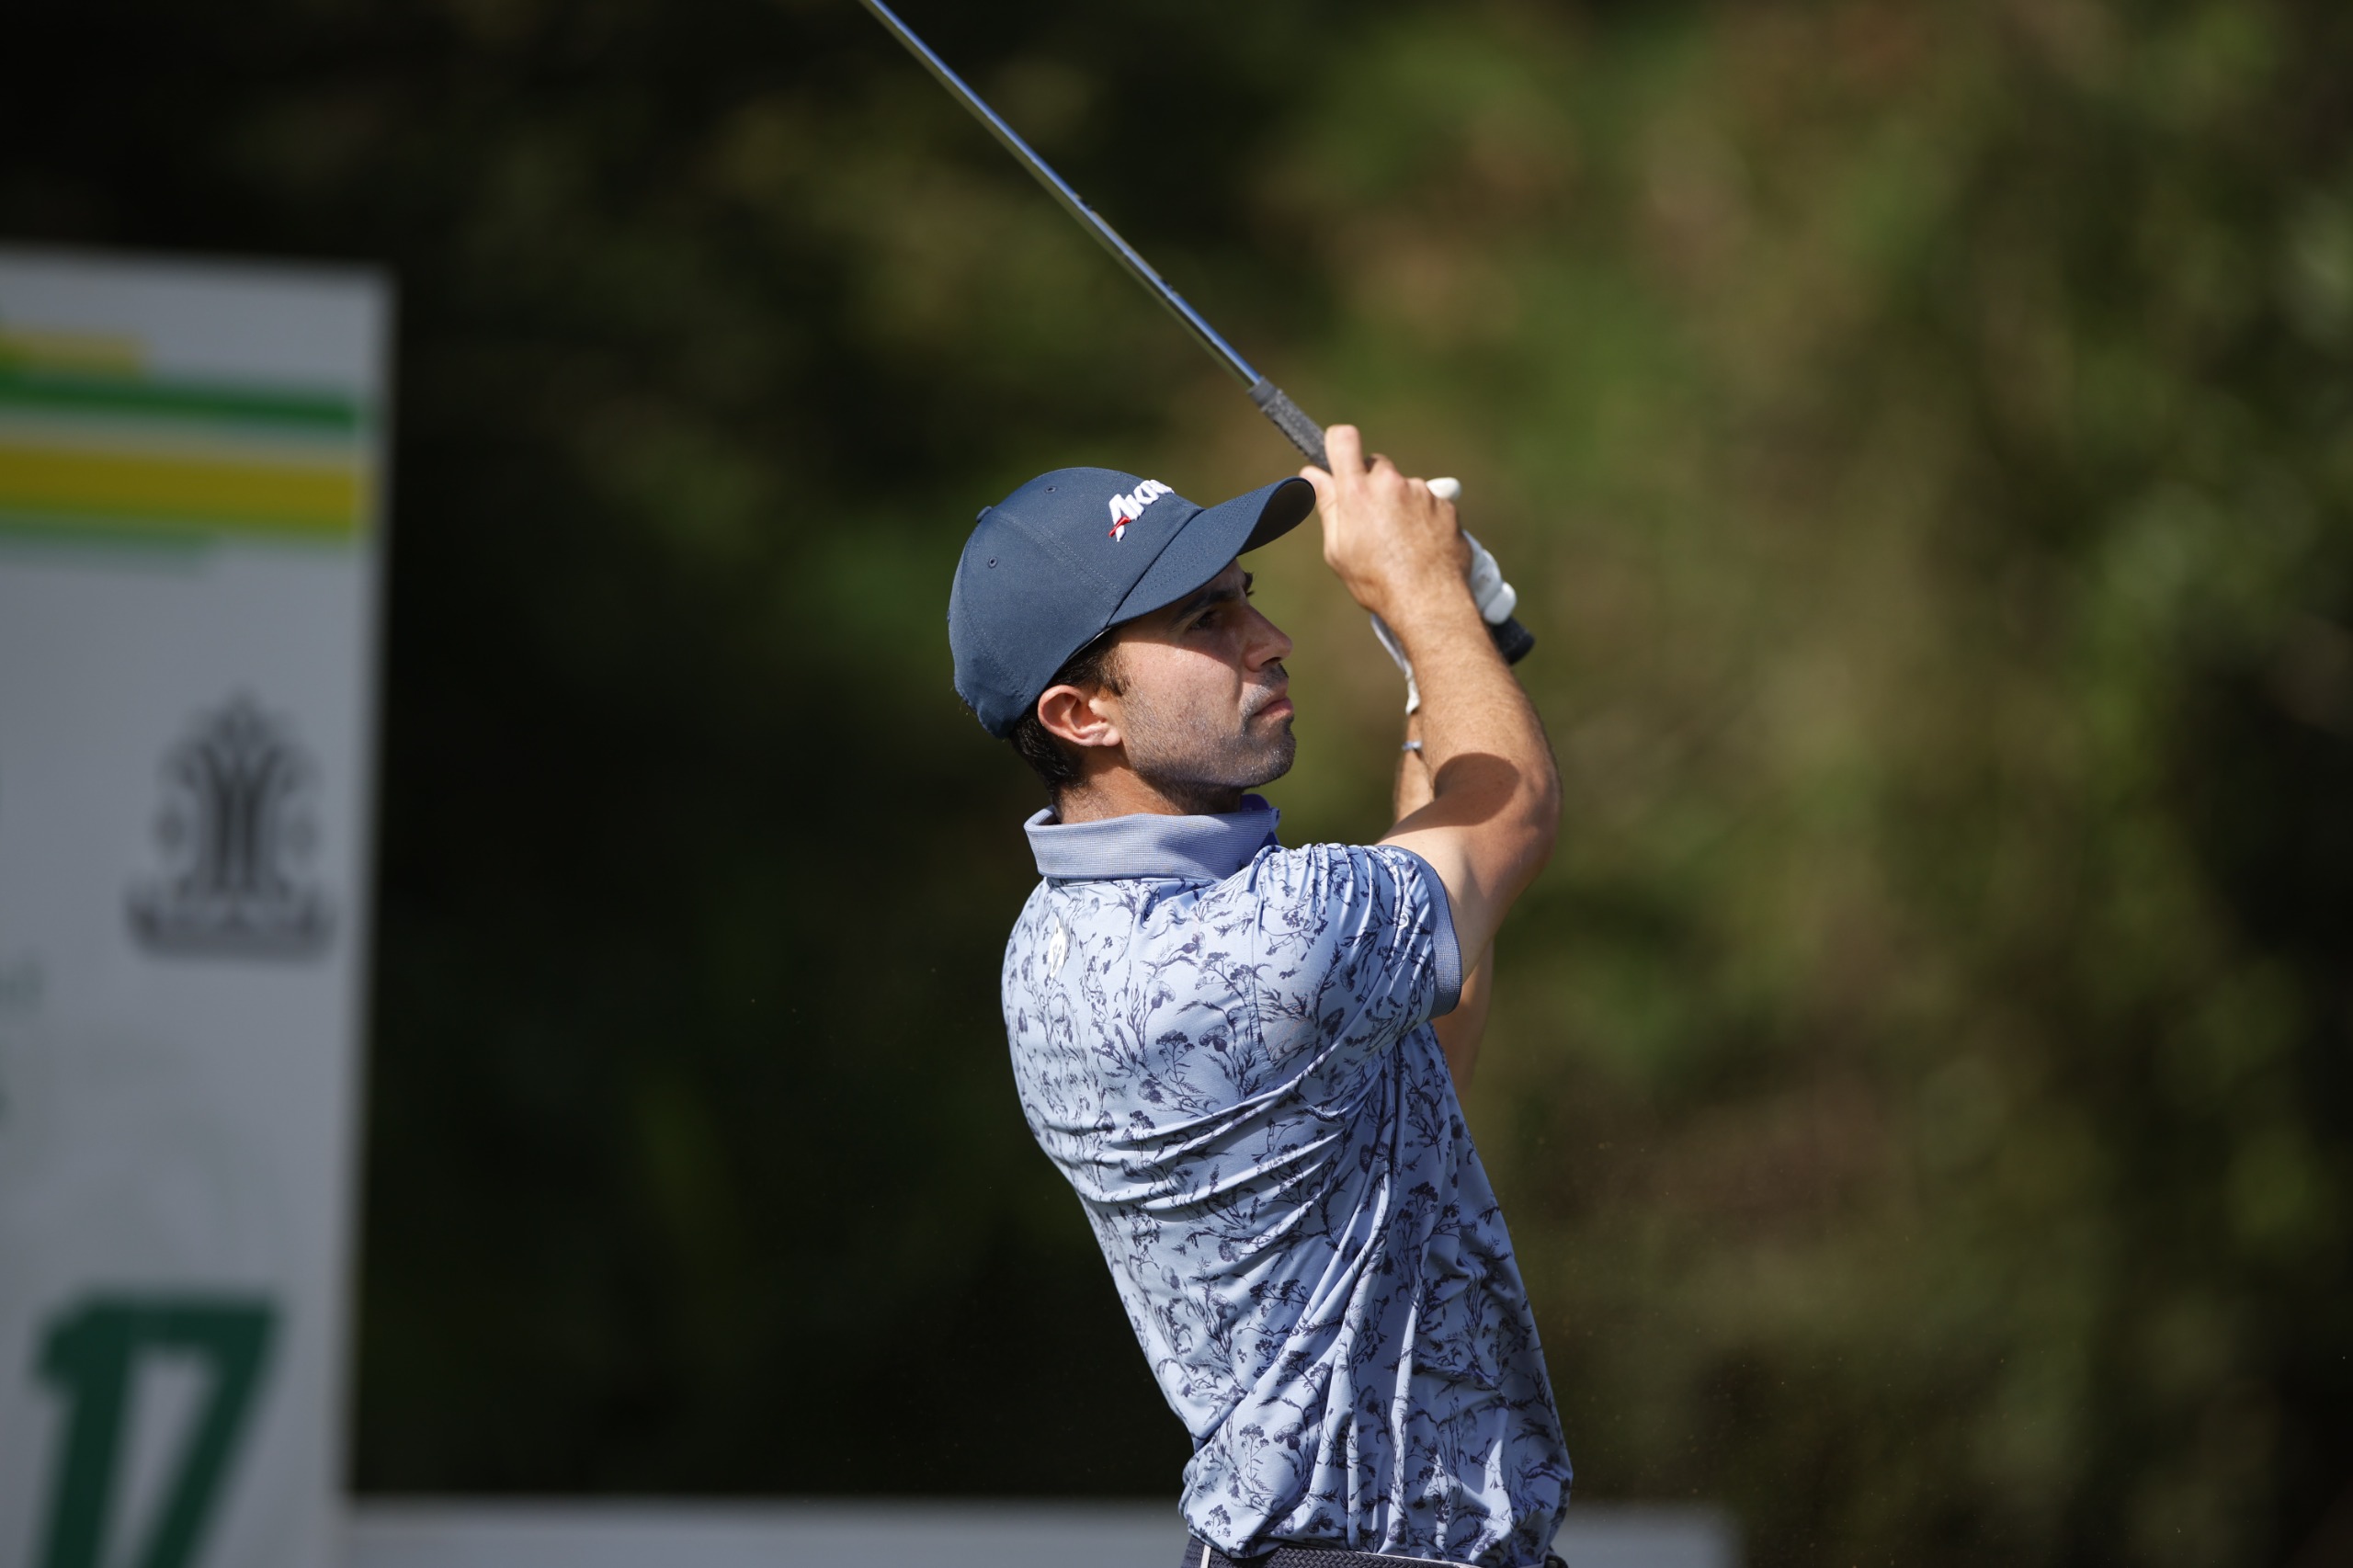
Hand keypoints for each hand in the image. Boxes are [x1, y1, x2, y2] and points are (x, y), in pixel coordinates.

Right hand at [1301, 425, 1472, 627]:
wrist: (1429, 602)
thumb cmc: (1376, 581)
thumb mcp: (1338, 549)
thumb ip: (1327, 505)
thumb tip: (1311, 474)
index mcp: (1357, 492)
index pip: (1343, 439)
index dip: (1338, 443)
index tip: (1337, 456)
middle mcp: (1390, 483)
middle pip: (1376, 465)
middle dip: (1371, 484)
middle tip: (1370, 520)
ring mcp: (1421, 492)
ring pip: (1404, 487)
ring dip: (1400, 504)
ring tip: (1400, 543)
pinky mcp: (1446, 504)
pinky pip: (1429, 503)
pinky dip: (1424, 518)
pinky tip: (1420, 546)